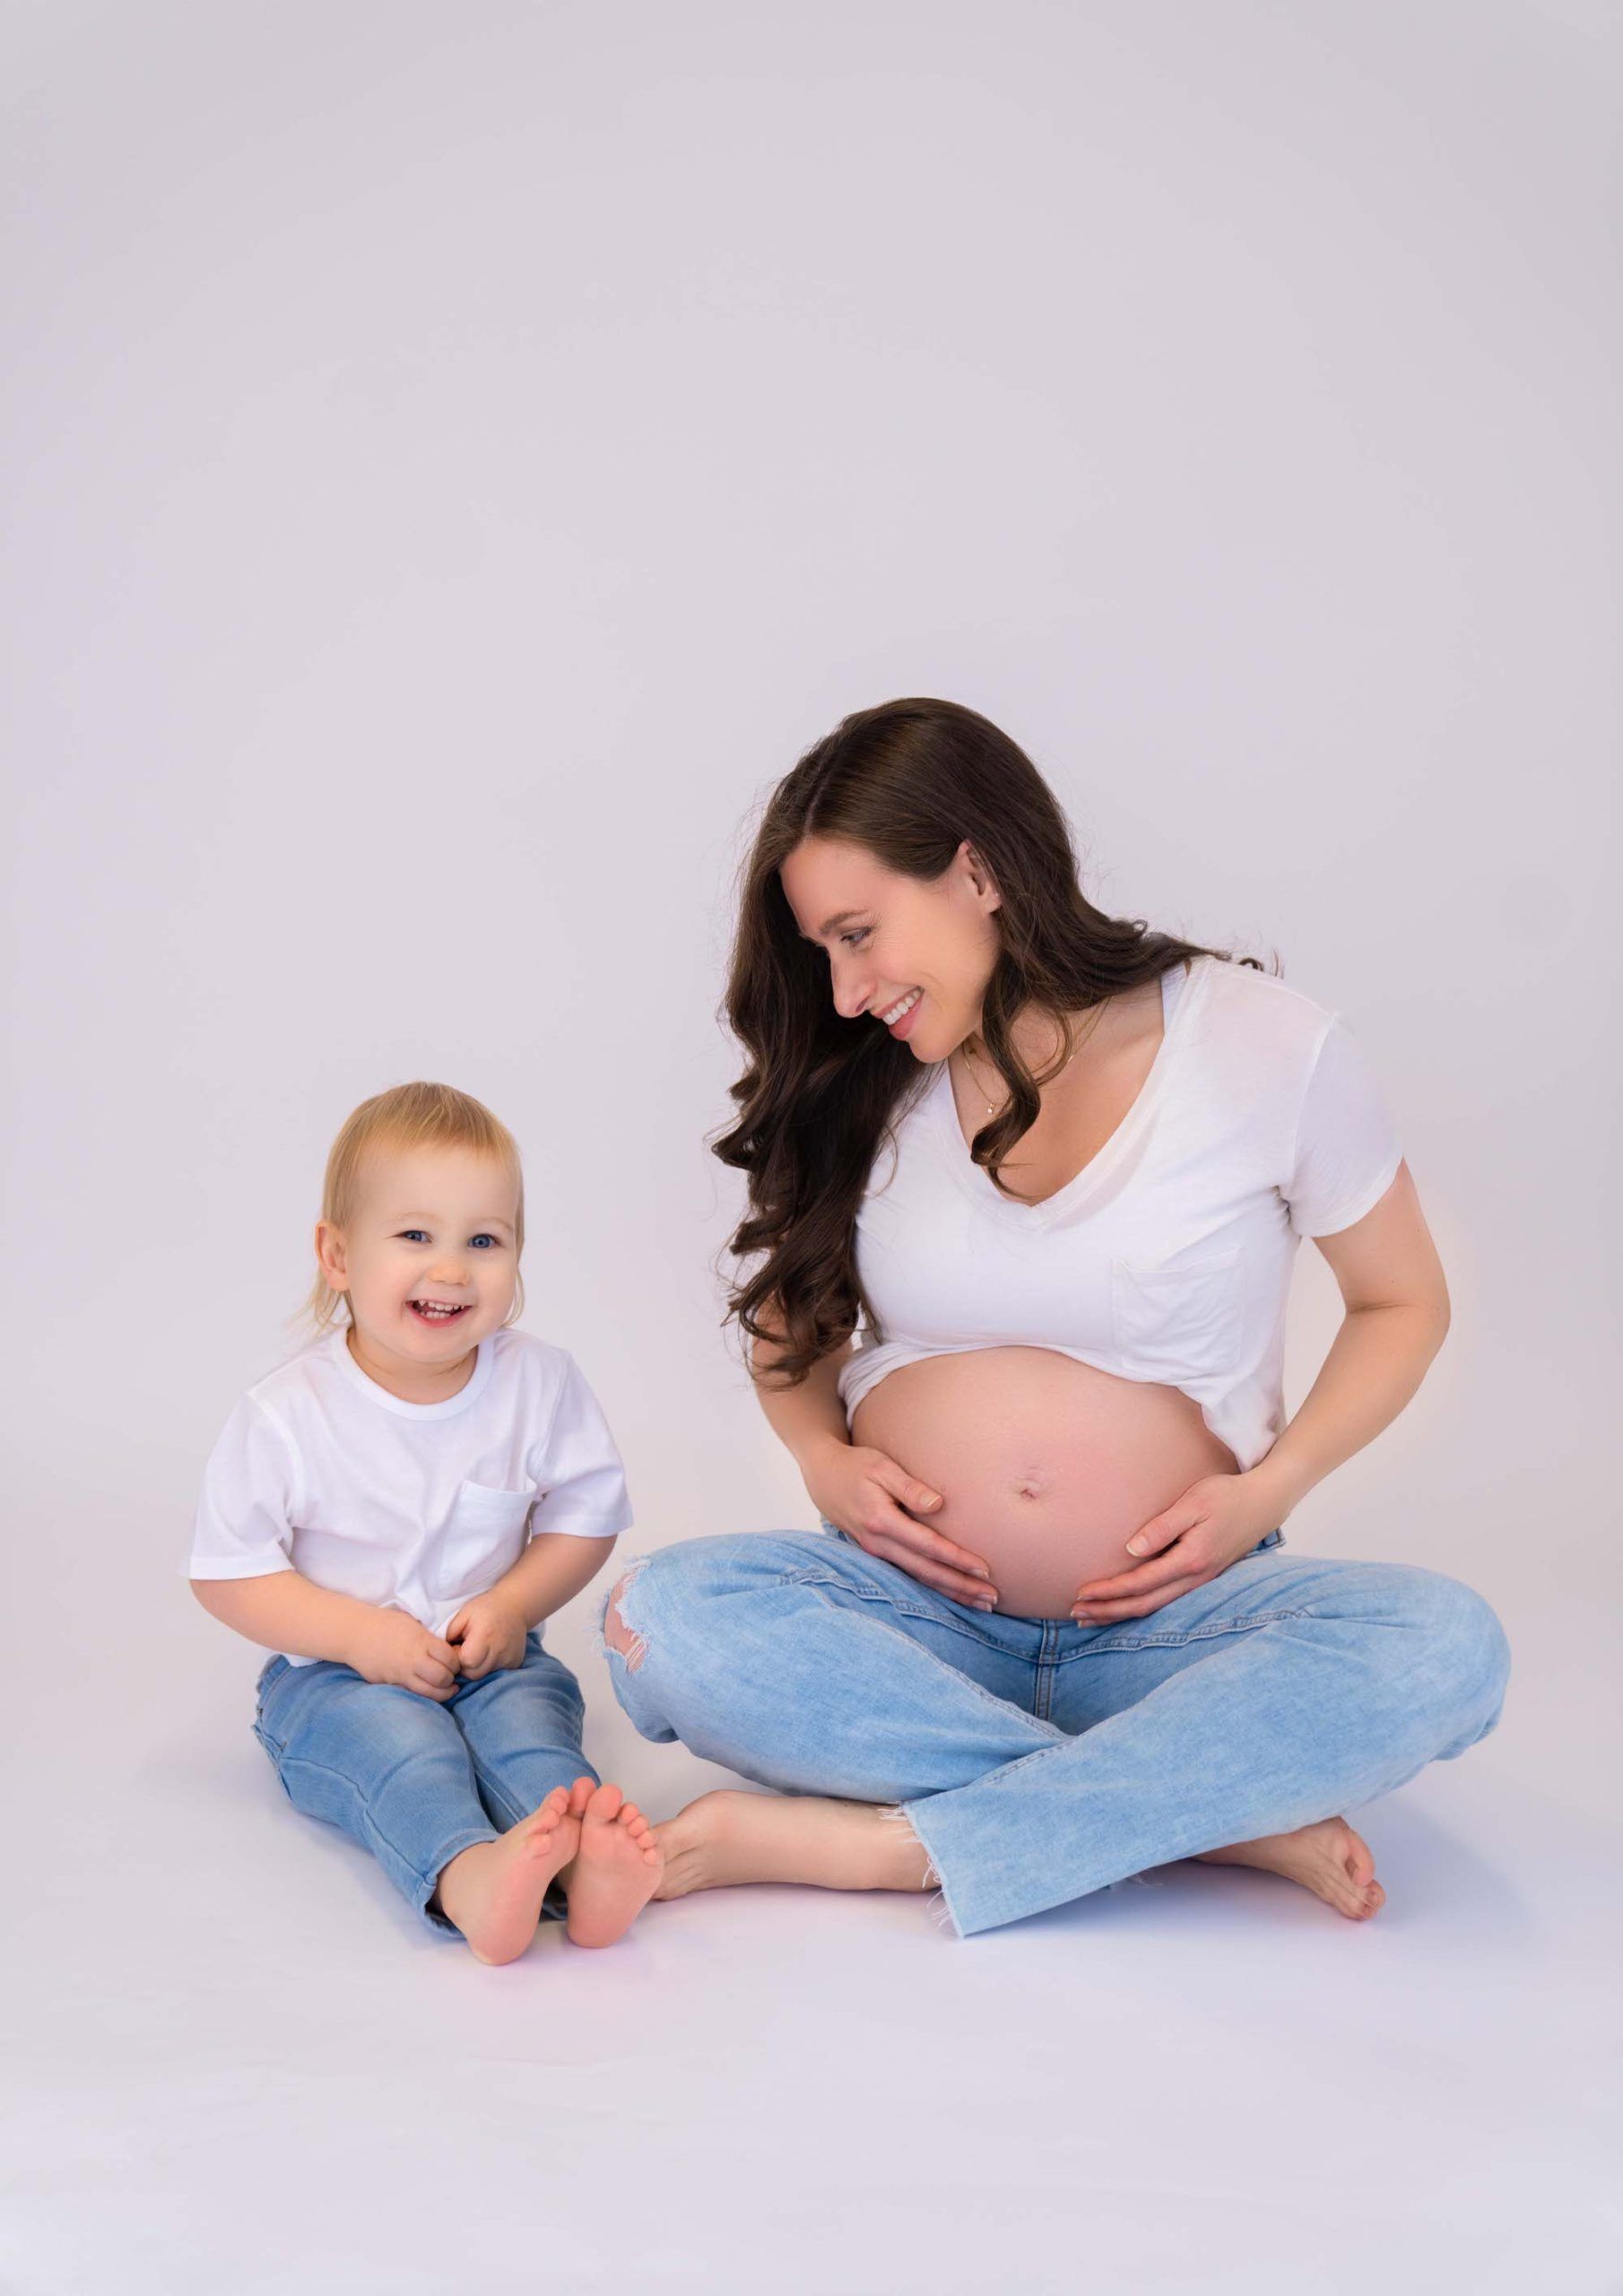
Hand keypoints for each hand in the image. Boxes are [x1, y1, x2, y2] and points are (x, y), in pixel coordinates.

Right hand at [348, 1608, 461, 1700]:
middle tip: (451, 1676)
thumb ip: (429, 1637)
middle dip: (451, 1679)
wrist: (355, 1633)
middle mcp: (413, 1660)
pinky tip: (425, 1689)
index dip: (456, 1662)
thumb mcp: (412, 1623)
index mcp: (421, 1641)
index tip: (455, 1661)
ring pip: (429, 1693)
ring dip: (441, 1692)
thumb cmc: (385, 1623)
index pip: (450, 1658)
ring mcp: (401, 1674)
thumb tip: (447, 1647)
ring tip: (445, 1688)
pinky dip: (423, 1694)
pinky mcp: (390, 1684)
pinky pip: (412, 1694)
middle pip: (442, 1678)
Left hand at [444, 1590, 529, 1678]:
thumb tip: (441, 1654)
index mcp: (484, 1636)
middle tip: (467, 1650)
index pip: (465, 1662)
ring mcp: (509, 1658)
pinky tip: (490, 1652)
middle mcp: (499, 1650)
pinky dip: (490, 1666)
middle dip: (466, 1666)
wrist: (515, 1605)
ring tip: (478, 1651)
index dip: (457, 1658)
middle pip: (474, 1674)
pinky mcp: (515, 1663)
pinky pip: (497, 1672)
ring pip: (485, 1675)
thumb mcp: (464, 1614)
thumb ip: (449, 1633)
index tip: (458, 1646)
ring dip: (478, 1667)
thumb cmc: (485, 1608)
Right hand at [804, 1440, 996, 1606]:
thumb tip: (938, 1505)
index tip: (984, 1569)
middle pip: (926, 1571)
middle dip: (961, 1587)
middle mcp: (878, 1543)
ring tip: (981, 1604)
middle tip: (992, 1598)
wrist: (824, 1478)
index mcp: (881, 1521)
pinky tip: (953, 1593)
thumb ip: (909, 1487)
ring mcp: (876, 1552)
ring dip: (951, 1593)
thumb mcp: (882, 1467)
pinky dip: (933, 1586)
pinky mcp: (878, 1554)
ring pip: (918, 1579)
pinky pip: (909, 1575)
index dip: (957, 1559)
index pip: (927, 1546)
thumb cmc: (856, 1467)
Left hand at [1071, 1471, 1279, 1623]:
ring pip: (1155, 1607)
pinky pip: (1166, 1601)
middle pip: (1145, 1605)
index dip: (1110, 1591)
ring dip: (1121, 1613)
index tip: (1082, 1593)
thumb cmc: (1226, 1497)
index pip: (1141, 1583)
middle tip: (1076, 1613)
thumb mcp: (1193, 1504)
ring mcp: (1201, 1582)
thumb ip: (1162, 1528)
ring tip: (1091, 1617)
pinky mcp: (1202, 1579)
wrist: (1263, 1503)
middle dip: (1109, 1611)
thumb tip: (1130, 1550)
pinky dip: (1140, 1606)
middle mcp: (1196, 1578)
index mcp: (1191, 1560)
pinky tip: (1125, 1606)